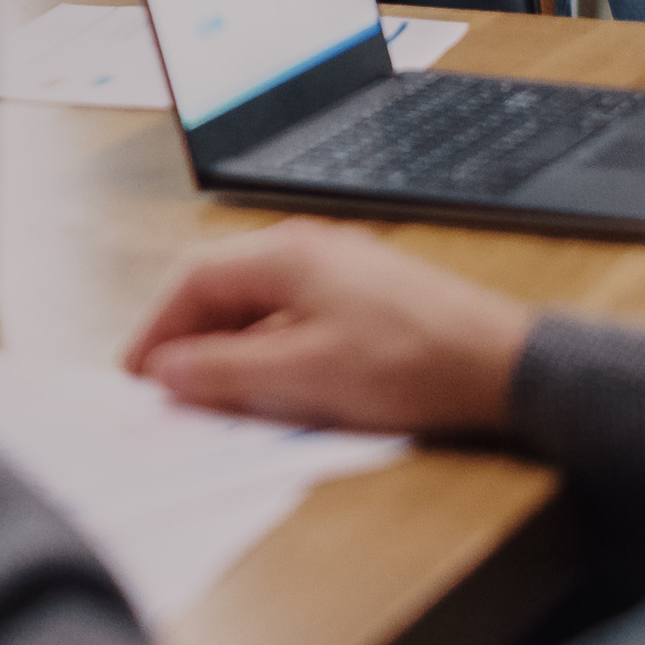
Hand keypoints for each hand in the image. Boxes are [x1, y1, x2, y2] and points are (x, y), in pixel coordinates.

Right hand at [120, 221, 532, 435]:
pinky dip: (268, 349)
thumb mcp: (302, 378)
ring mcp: (342, 271)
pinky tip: (276, 387)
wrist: (506, 367)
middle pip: (222, 288)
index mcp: (287, 254)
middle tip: (169, 388)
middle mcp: (310, 250)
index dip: (157, 330)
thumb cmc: (417, 362)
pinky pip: (293, 317)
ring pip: (258, 304)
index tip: (139, 373)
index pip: (193, 280)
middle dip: (189, 339)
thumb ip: (225, 372)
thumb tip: (170, 371)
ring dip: (229, 348)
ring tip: (217, 395)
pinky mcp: (367, 298)